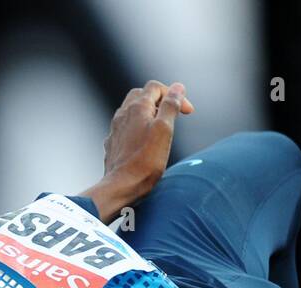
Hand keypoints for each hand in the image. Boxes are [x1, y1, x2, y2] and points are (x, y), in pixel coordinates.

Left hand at [83, 80, 193, 220]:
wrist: (120, 187)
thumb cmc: (144, 162)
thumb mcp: (164, 130)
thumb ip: (170, 106)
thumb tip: (178, 87)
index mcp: (137, 107)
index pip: (156, 87)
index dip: (174, 94)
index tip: (187, 111)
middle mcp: (123, 114)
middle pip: (141, 95)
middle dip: (159, 100)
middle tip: (172, 114)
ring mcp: (116, 129)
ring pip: (131, 111)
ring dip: (147, 113)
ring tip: (160, 127)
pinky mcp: (113, 144)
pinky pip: (125, 127)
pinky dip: (137, 127)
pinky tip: (143, 141)